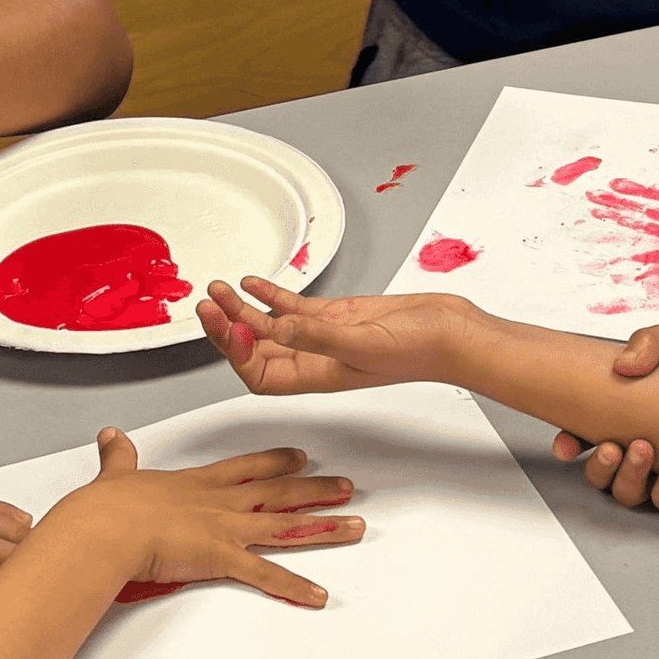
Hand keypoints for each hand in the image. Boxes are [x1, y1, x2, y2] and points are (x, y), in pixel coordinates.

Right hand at [49, 428, 363, 607]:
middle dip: (316, 490)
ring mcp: (226, 529)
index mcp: (198, 484)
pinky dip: (293, 587)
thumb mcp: (117, 475)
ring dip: (324, 528)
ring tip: (357, 527)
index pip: (247, 468)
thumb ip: (120, 458)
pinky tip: (318, 594)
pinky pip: (265, 576)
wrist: (105, 528)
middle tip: (347, 486)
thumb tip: (111, 437)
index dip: (276, 462)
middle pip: (279, 493)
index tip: (300, 456)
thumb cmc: (107, 509)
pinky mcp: (222, 557)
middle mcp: (220, 503)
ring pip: (287, 526)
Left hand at [199, 278, 475, 394]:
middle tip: (208, 304)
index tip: (232, 327)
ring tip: (219, 289)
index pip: (260, 374)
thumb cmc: (419, 350)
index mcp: (317, 376)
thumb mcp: (364, 342)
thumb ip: (319, 334)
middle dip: (228, 328)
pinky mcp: (337, 315)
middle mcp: (314, 359)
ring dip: (242, 308)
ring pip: (270, 325)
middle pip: (257, 349)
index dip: (239, 354)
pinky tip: (253, 282)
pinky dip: (270, 295)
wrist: (451, 332)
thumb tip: (279, 326)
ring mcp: (323, 336)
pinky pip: (293, 307)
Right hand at [552, 321, 658, 512]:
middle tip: (611, 446)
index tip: (567, 441)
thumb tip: (623, 364)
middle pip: (603, 469)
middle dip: (598, 465)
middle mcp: (648, 435)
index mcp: (635, 402)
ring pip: (630, 490)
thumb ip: (653, 342)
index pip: (588, 427)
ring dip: (628, 479)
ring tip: (645, 452)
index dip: (570, 440)